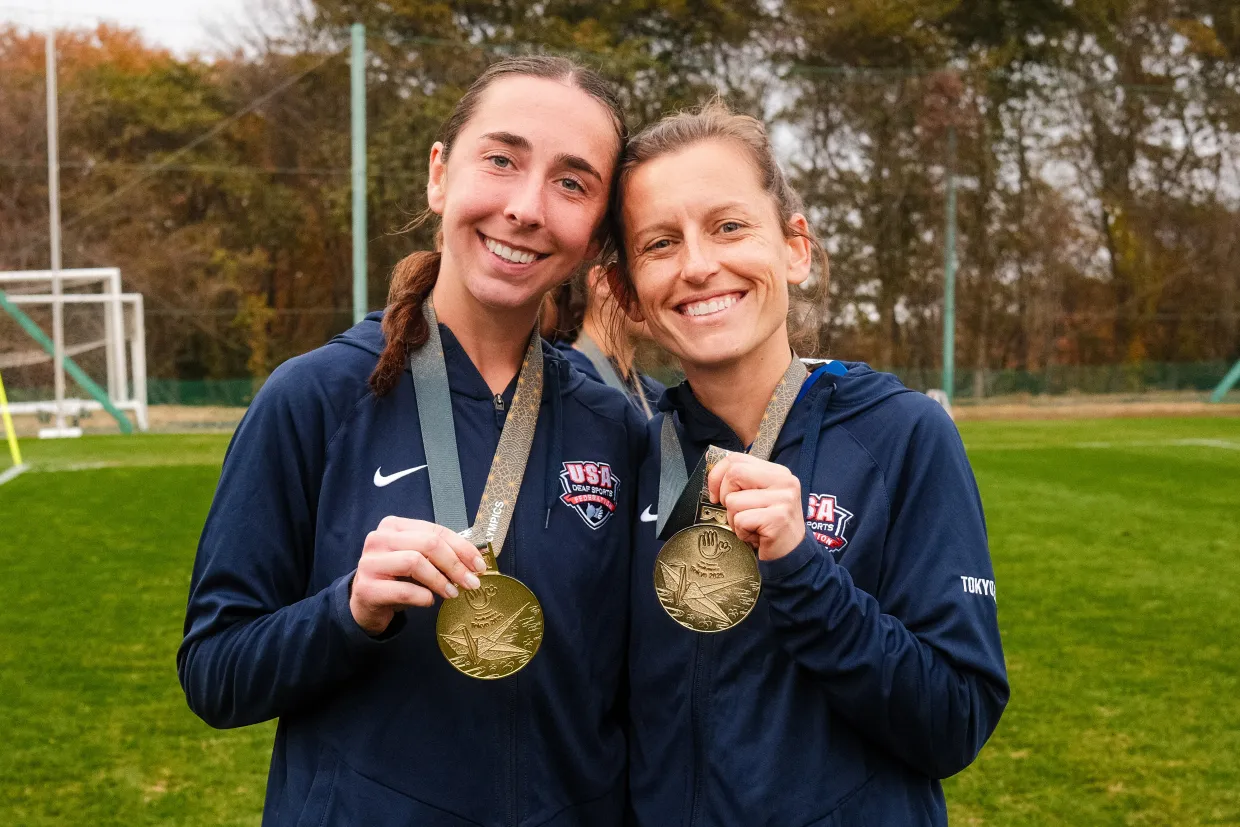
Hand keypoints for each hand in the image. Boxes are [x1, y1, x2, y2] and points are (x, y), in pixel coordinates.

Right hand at [349, 517, 488, 635]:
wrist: (366, 604)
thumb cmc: (396, 579)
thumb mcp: (419, 561)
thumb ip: (441, 555)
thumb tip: (477, 560)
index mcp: (394, 526)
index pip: (435, 531)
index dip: (461, 547)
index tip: (479, 565)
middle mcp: (379, 539)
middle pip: (427, 544)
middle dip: (455, 564)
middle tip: (471, 582)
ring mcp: (370, 562)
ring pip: (414, 562)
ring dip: (440, 580)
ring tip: (452, 593)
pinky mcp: (367, 588)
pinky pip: (404, 590)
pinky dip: (422, 596)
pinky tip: (429, 601)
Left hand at [707, 453, 805, 561]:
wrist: (792, 553)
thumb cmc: (769, 525)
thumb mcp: (757, 496)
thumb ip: (741, 481)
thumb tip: (711, 466)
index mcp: (777, 472)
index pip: (737, 459)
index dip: (718, 475)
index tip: (716, 494)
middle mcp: (784, 481)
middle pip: (734, 474)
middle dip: (725, 496)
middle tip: (735, 512)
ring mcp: (783, 499)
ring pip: (734, 501)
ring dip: (734, 519)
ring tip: (751, 526)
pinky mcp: (778, 518)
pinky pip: (741, 520)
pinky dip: (741, 532)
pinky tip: (756, 536)